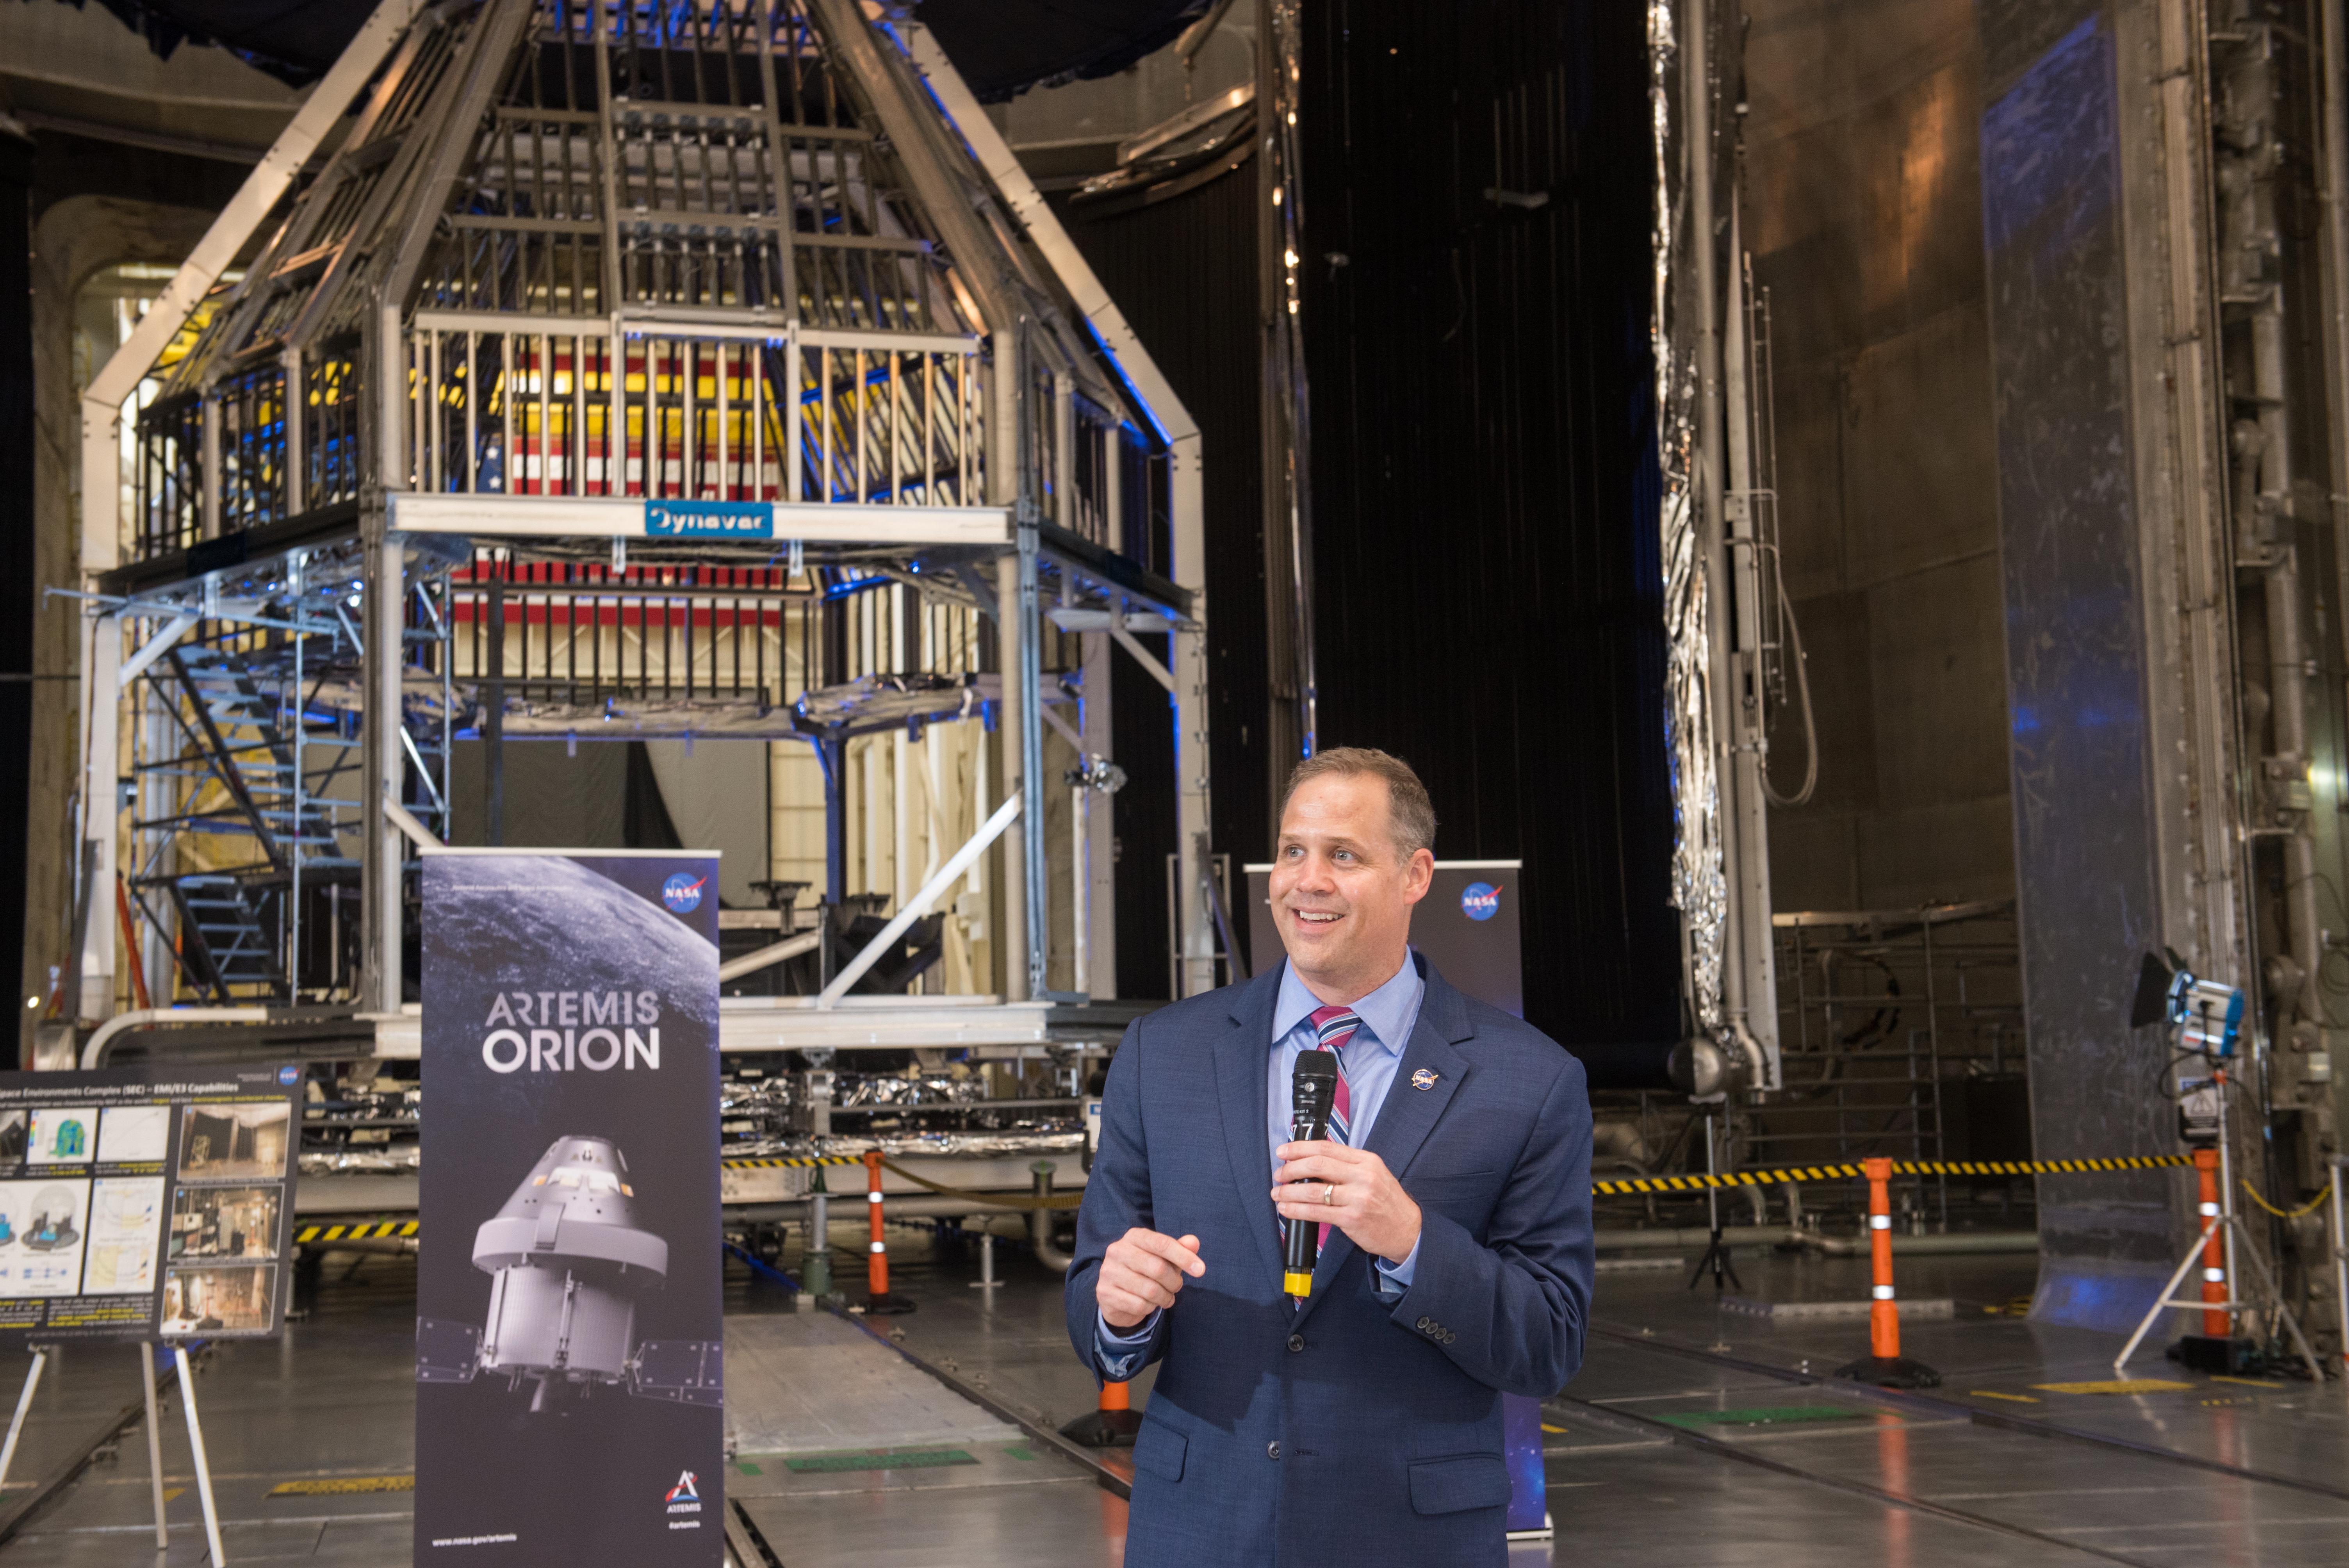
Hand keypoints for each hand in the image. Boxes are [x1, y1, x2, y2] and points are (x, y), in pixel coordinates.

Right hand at [1098, 1228, 1204, 1329]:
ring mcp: (1108, 1272)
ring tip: (1166, 1297)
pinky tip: (1150, 1304)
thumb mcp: (1163, 1258)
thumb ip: (1179, 1249)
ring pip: (1150, 1290)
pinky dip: (1151, 1308)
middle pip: (1158, 1268)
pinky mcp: (1105, 1293)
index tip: (1201, 1270)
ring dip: (1165, 1297)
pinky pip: (1139, 1305)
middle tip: (1177, 1287)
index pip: (1162, 1243)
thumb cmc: (1145, 1270)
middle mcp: (1117, 1250)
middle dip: (1174, 1282)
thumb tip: (1194, 1242)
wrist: (1116, 1293)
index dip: (1184, 1257)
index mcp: (1134, 1236)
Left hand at [1272, 1141, 1420, 1263]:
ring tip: (1277, 1193)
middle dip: (1291, 1168)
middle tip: (1279, 1173)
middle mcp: (1363, 1176)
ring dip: (1289, 1191)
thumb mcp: (1373, 1174)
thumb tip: (1310, 1161)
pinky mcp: (1352, 1219)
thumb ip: (1346, 1166)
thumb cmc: (1387, 1202)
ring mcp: (1358, 1198)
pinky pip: (1317, 1213)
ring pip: (1313, 1190)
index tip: (1283, 1150)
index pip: (1327, 1147)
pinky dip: (1296, 1210)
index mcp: (1366, 1160)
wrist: (1408, 1230)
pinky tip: (1286, 1209)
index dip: (1300, 1147)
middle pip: (1317, 1164)